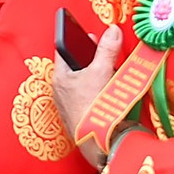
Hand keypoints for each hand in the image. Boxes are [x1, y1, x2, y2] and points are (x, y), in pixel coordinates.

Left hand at [49, 26, 123, 166]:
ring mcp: (71, 105)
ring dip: (98, 75)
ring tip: (112, 71)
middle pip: (76, 67)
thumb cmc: (92, 106)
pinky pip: (89, 98)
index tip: (89, 35)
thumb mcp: (102, 72)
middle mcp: (62, 91)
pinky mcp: (82, 117)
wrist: (98, 143)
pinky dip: (100, 91)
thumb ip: (107, 50)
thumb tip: (113, 30)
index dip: (77, 39)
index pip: (64, 51)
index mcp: (60, 77)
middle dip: (92, 58)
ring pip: (84, 83)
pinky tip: (112, 92)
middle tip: (104, 51)